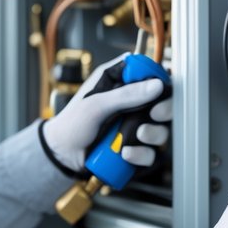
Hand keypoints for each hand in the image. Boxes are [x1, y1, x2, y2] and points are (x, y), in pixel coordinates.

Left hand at [41, 54, 171, 172]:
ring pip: (162, 129)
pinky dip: (142, 155)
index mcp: (119, 81)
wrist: (62, 155)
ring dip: (153, 134)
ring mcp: (135, 126)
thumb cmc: (72, 123)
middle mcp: (131, 102)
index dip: (159, 79)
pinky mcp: (136, 148)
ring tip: (137, 136)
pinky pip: (151, 153)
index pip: (149, 72)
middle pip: (164, 101)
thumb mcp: (95, 104)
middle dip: (165, 109)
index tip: (159, 88)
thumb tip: (156, 85)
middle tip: (155, 114)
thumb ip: (126, 94)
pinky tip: (126, 154)